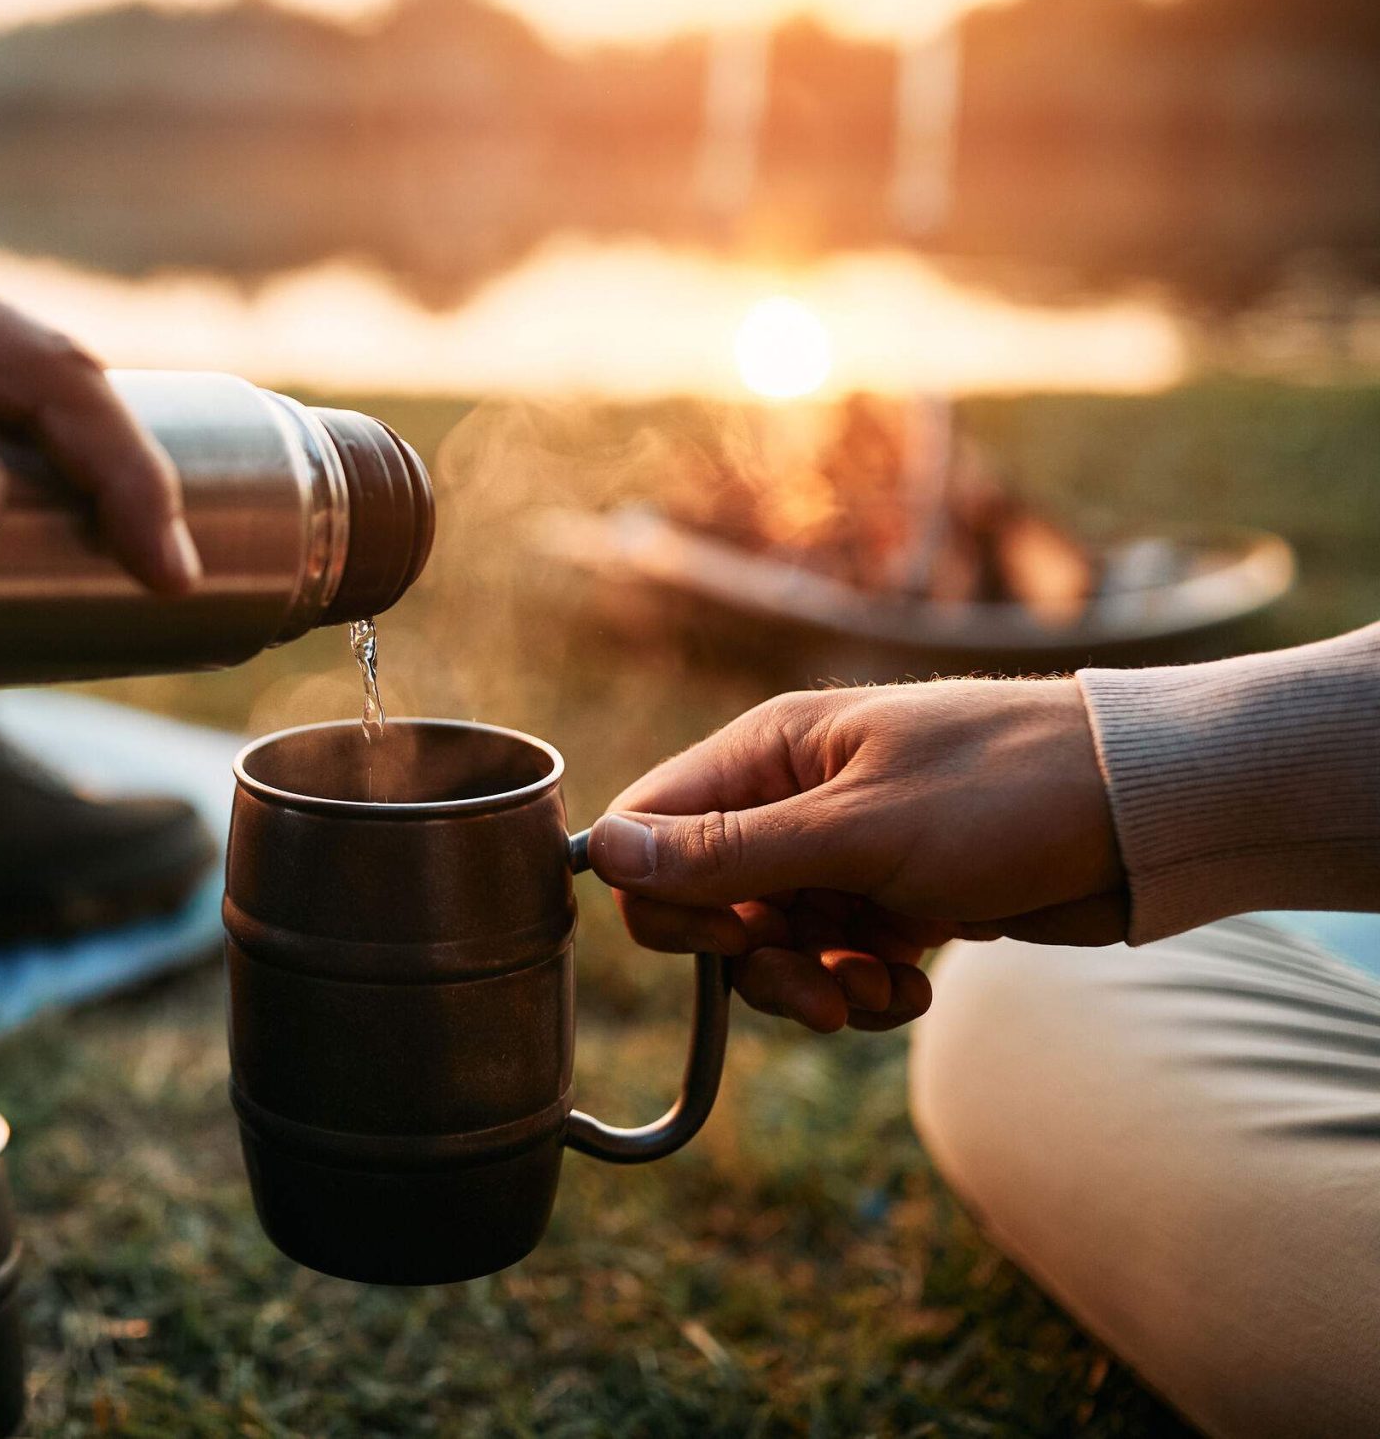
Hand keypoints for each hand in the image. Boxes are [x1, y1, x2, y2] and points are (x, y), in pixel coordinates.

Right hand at [586, 679, 1123, 1032]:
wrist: (1147, 814)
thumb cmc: (1006, 793)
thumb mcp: (859, 830)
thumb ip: (728, 850)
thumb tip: (597, 851)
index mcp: (769, 752)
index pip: (649, 827)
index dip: (664, 897)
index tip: (726, 939)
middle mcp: (794, 797)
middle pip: (707, 901)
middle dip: (751, 962)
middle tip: (814, 993)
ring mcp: (845, 851)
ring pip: (772, 944)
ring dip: (813, 986)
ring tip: (878, 992)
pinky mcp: (895, 897)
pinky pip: (836, 960)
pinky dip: (864, 988)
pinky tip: (915, 984)